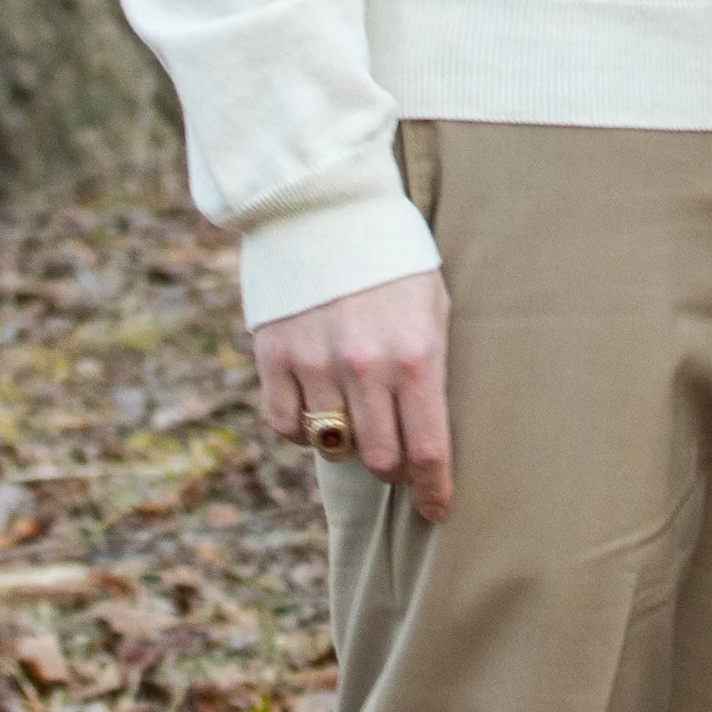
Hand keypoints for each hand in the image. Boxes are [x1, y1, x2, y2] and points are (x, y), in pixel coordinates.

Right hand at [251, 268, 452, 521]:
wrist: (325, 202)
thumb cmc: (392, 253)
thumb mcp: (433, 304)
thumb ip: (431, 367)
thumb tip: (431, 430)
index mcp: (417, 355)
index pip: (428, 451)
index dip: (434, 491)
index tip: (437, 509)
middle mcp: (366, 367)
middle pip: (380, 461)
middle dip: (393, 468)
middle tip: (398, 457)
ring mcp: (316, 364)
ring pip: (332, 446)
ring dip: (348, 442)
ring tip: (356, 417)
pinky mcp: (274, 355)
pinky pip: (285, 425)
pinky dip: (301, 428)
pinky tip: (315, 407)